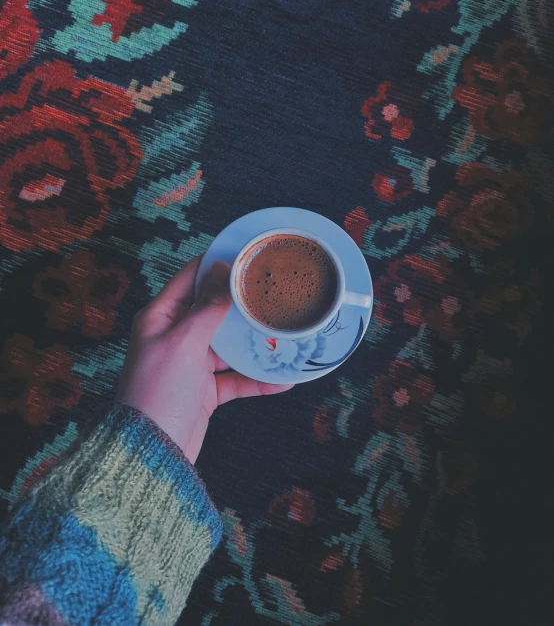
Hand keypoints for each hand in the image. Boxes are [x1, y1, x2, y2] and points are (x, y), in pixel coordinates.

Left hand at [116, 256, 292, 462]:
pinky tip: (283, 379)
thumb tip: (221, 272)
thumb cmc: (159, 392)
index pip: (190, 278)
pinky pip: (234, 379)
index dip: (216, 264)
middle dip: (242, 304)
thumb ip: (207, 309)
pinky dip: (256, 379)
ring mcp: (190, 364)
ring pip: (228, 345)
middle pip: (213, 310)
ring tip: (284, 333)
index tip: (247, 255)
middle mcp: (175, 336)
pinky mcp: (204, 391)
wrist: (151, 453)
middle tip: (274, 292)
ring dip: (253, 342)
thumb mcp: (184, 343)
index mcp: (160, 317)